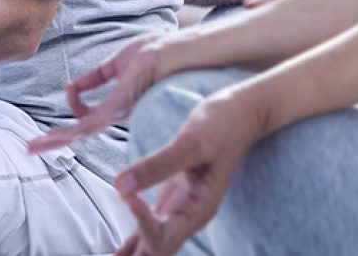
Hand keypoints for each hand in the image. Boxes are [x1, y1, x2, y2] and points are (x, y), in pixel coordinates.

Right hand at [28, 33, 164, 153]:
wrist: (182, 52)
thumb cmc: (159, 54)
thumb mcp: (119, 63)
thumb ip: (96, 77)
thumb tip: (72, 84)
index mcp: (120, 103)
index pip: (88, 114)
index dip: (73, 104)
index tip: (67, 87)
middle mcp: (119, 111)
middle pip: (81, 130)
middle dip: (55, 139)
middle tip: (31, 148)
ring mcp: (120, 110)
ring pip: (83, 130)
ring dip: (57, 138)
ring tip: (35, 146)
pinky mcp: (123, 104)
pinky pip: (92, 120)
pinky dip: (72, 126)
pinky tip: (57, 133)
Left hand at [113, 92, 261, 255]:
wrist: (238, 115)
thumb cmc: (222, 125)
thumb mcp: (191, 141)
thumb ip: (158, 164)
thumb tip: (121, 184)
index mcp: (199, 208)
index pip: (163, 235)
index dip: (141, 221)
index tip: (126, 192)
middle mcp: (188, 215)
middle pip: (157, 251)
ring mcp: (179, 209)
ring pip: (152, 244)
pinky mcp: (170, 199)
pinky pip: (149, 228)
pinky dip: (132, 243)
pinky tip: (118, 253)